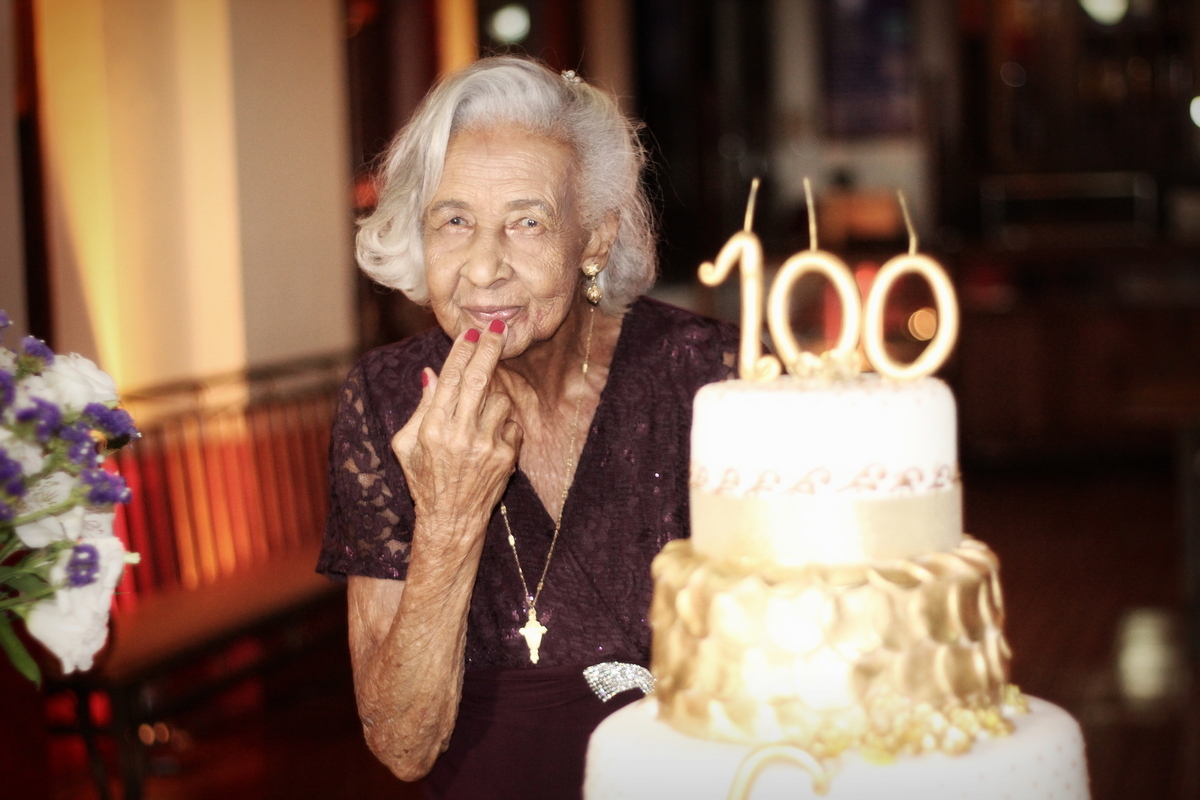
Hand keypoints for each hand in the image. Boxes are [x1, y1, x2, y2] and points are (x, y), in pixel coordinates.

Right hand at [392, 323, 522, 547]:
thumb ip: (421, 407)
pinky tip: (488, 439)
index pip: (450, 379)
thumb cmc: (424, 481)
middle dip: (490, 349)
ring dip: (493, 399)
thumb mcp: (406, 445)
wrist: (451, 521)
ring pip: (500, 400)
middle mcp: (461, 436)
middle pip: (480, 379)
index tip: (470, 333)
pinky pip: (511, 424)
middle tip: (498, 329)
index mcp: (433, 429)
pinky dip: (503, 425)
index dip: (461, 352)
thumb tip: (432, 373)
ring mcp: (487, 446)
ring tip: (479, 417)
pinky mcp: (507, 457)